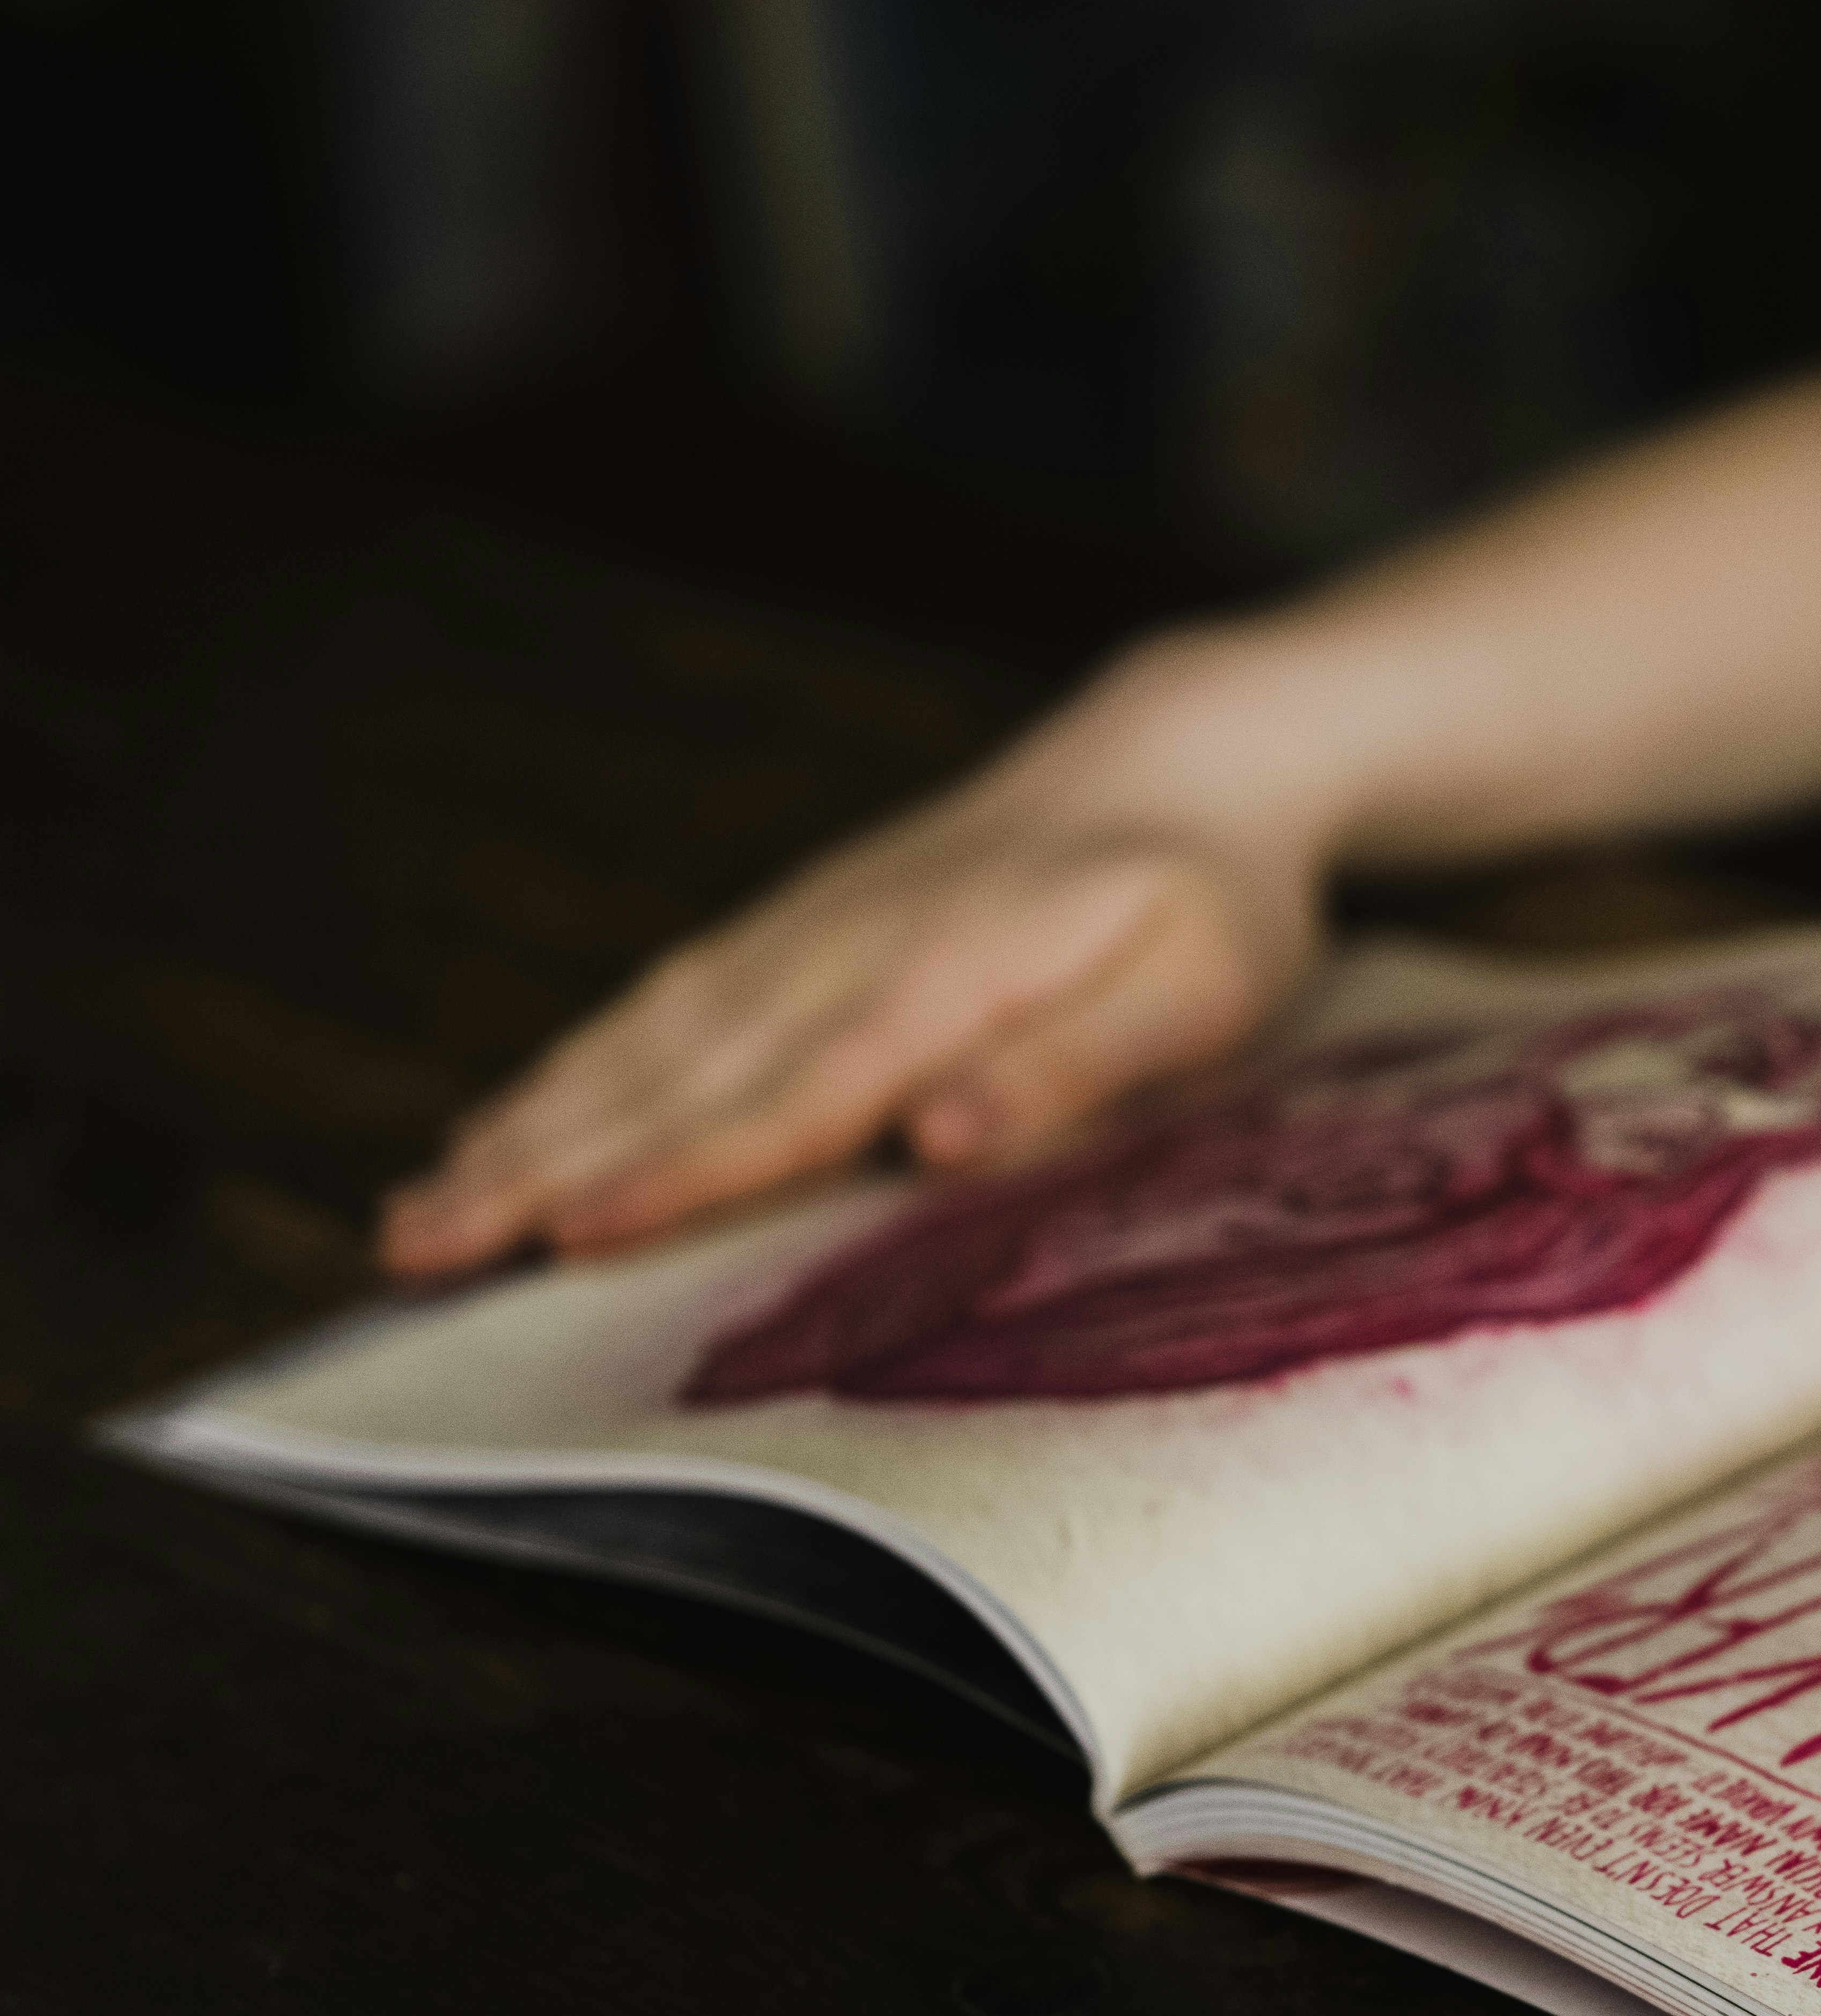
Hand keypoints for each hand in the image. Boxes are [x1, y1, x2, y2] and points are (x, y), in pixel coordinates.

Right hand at [379, 642, 1325, 1277]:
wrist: (1180, 762)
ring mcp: (802, 937)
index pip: (791, 1097)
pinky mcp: (791, 935)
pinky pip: (660, 1014)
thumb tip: (942, 1136)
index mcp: (941, 978)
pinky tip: (505, 1132)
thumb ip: (1075, 1062)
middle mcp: (842, 952)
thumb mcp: (1199, 987)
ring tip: (418, 1217)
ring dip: (523, 1131)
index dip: (680, 1172)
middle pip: (674, 1079)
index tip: (572, 1235)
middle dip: (540, 1168)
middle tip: (414, 1253)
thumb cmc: (1211, 899)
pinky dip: (572, 1078)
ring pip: (638, 1048)